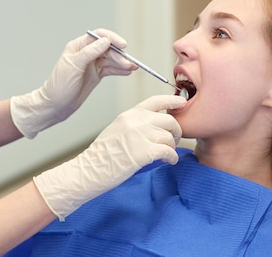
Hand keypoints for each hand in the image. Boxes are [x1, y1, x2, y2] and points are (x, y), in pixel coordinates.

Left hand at [10, 29, 136, 138]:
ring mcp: (92, 64)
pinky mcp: (96, 75)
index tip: (123, 45)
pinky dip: (119, 70)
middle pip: (108, 49)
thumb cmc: (59, 86)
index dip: (112, 38)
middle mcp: (86, 53)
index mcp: (78, 47)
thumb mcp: (73, 67)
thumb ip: (89, 53)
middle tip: (129, 64)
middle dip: (119, 55)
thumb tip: (105, 41)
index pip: (99, 36)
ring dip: (122, 63)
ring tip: (132, 68)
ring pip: (111, 60)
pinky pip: (110, 70)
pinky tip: (127, 72)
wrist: (55, 106)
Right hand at [33, 95, 185, 219]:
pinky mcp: (144, 152)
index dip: (172, 101)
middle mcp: (135, 121)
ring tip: (166, 155)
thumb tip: (154, 127)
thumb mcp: (117, 130)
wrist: (89, 170)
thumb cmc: (102, 155)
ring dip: (172, 147)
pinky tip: (168, 161)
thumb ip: (135, 124)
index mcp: (129, 115)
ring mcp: (140, 135)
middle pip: (169, 121)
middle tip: (172, 141)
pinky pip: (168, 152)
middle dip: (176, 132)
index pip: (155, 101)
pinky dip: (172, 158)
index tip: (182, 103)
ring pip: (169, 137)